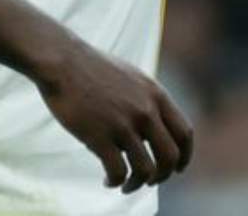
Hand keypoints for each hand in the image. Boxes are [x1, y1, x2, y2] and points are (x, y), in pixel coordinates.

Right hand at [36, 37, 193, 193]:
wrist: (63, 62)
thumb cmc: (93, 69)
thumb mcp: (132, 77)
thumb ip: (147, 99)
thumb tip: (154, 125)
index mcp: (156, 95)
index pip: (184, 133)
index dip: (184, 156)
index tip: (177, 169)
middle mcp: (145, 110)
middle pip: (170, 156)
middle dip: (163, 175)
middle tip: (151, 181)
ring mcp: (124, 124)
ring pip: (146, 170)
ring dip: (138, 184)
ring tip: (126, 186)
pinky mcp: (100, 136)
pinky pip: (118, 172)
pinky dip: (115, 182)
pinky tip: (108, 181)